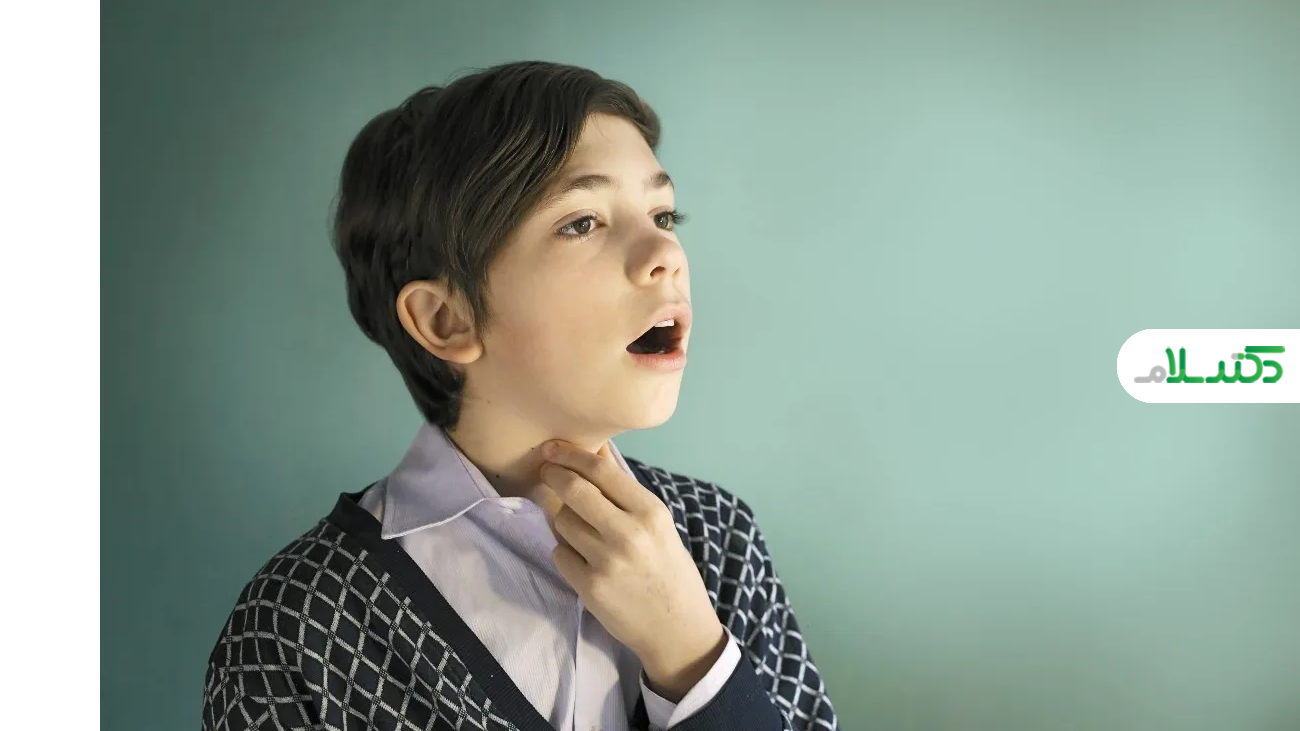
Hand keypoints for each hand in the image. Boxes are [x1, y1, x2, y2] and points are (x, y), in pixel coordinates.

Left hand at [539, 440, 727, 700]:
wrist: (676, 627)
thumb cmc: (668, 569)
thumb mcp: (658, 525)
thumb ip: (625, 491)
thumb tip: (596, 453)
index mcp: (650, 512)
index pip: (601, 471)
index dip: (571, 454)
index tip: (553, 448)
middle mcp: (628, 533)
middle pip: (574, 490)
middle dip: (553, 475)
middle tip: (546, 471)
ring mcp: (607, 561)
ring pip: (561, 522)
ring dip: (563, 519)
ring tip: (581, 530)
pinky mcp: (590, 587)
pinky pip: (560, 553)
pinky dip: (565, 551)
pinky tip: (584, 559)